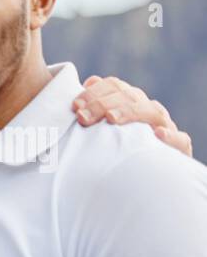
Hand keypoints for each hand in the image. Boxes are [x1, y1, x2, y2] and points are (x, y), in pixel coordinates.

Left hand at [73, 76, 192, 156]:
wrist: (142, 175)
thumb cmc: (115, 150)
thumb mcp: (101, 128)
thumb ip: (97, 106)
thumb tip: (90, 81)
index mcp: (129, 102)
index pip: (114, 86)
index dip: (94, 92)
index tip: (75, 106)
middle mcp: (147, 110)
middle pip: (128, 96)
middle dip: (103, 103)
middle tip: (83, 117)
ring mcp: (165, 126)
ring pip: (151, 111)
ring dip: (129, 112)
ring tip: (111, 118)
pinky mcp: (178, 147)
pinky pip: (179, 140)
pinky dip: (170, 136)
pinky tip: (158, 134)